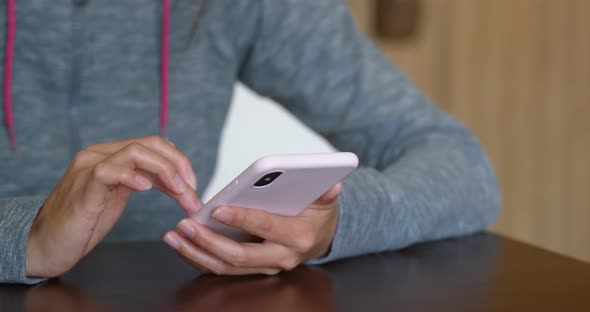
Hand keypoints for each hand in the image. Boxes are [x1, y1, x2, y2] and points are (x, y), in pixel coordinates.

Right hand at [26, 136, 201, 277]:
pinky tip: (146, 188)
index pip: (153, 144)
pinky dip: (131, 176)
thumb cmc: (84, 222)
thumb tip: (174, 176)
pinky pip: (109, 170)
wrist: (46, 244)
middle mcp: (100, 154)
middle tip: (192, 192)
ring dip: (165, 171)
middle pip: (150, 144)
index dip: (179, 161)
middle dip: (178, 166)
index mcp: (111, 155)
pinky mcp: (83, 187)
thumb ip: (140, 180)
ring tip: (179, 191)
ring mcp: (89, 168)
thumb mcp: (119, 197)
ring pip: (135, 151)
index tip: (193, 185)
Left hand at [163, 183, 341, 274]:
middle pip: (240, 256)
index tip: (218, 210)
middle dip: (209, 242)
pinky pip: (222, 269)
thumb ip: (327, 192)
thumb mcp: (325, 201)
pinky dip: (199, 258)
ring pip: (226, 267)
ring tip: (174, 236)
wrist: (319, 239)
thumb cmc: (317, 216)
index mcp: (298, 238)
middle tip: (185, 225)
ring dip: (197, 253)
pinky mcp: (252, 269)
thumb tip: (333, 184)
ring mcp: (265, 267)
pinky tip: (181, 244)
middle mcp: (281, 258)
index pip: (266, 229)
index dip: (243, 219)